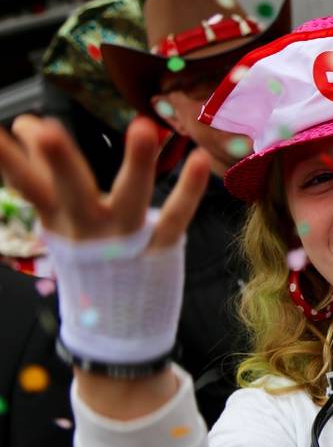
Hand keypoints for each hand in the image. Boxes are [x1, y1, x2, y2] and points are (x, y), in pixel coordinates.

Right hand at [0, 115, 208, 249]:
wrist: (116, 323)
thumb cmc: (88, 255)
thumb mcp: (58, 219)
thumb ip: (48, 175)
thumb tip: (32, 125)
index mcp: (57, 218)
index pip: (27, 184)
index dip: (13, 157)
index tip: (19, 123)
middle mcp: (87, 229)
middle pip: (70, 191)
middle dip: (57, 161)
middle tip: (42, 131)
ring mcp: (124, 239)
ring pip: (129, 199)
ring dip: (137, 164)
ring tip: (142, 127)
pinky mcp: (159, 248)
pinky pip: (175, 218)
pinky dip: (190, 190)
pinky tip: (200, 159)